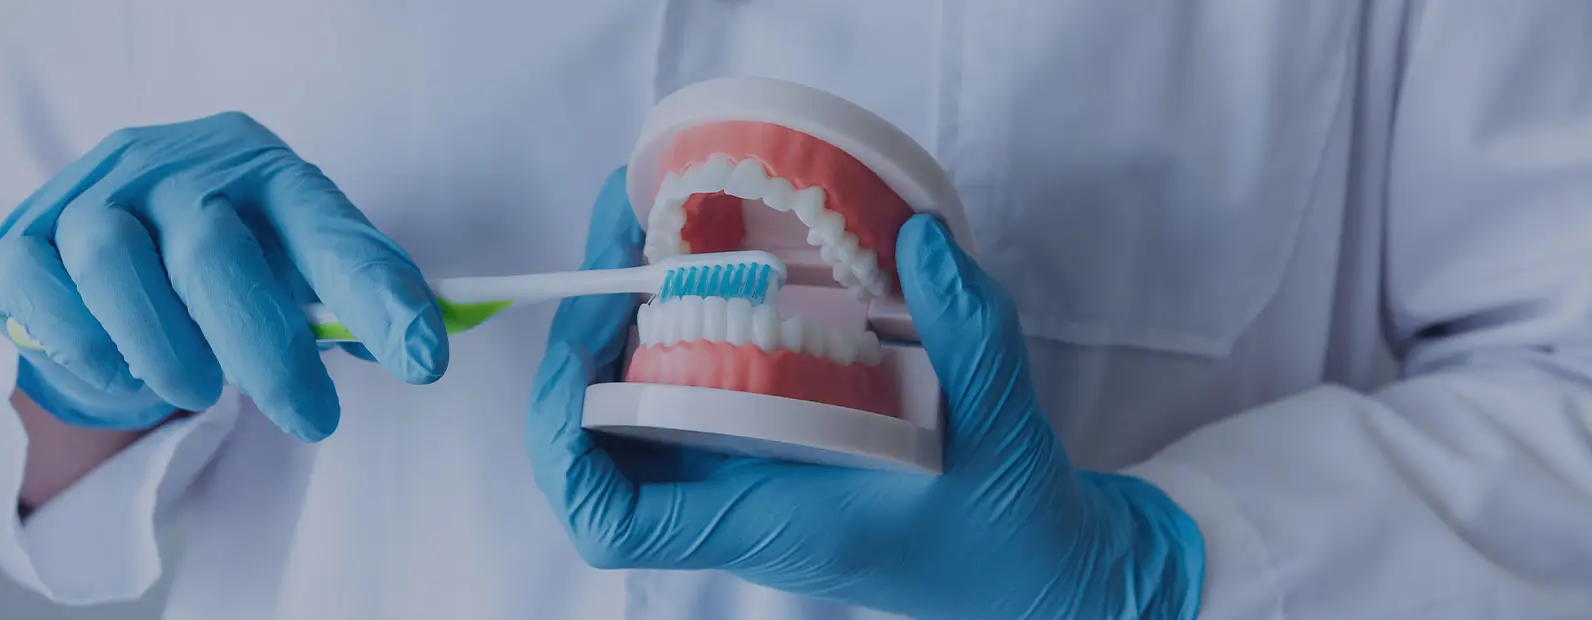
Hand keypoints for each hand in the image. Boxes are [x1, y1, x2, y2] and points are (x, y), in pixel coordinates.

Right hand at [0, 111, 445, 440]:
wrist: (103, 244)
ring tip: (199, 391)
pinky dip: (90, 349)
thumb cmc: (223, 265)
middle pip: (215, 250)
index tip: (424, 360)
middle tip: (312, 418)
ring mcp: (89, 196)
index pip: (327, 226)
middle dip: (267, 350)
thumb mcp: (291, 267)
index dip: (377, 293)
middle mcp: (171, 166)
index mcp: (259, 170)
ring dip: (168, 350)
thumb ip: (347, 301)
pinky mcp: (20, 242)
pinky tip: (125, 371)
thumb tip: (420, 348)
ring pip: (116, 265)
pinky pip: (43, 295)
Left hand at [527, 168, 1204, 617]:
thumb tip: (915, 236)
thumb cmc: (1003, 521)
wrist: (1027, 564)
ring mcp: (740, 476)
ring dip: (622, 327)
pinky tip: (703, 265)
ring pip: (630, 415)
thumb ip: (970, 332)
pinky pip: (682, 396)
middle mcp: (733, 503)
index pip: (616, 523)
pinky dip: (673, 331)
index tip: (577, 359)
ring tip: (647, 229)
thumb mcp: (1001, 425)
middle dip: (584, 343)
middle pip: (597, 448)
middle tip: (621, 237)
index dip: (566, 444)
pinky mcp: (764, 447)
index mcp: (767, 519)